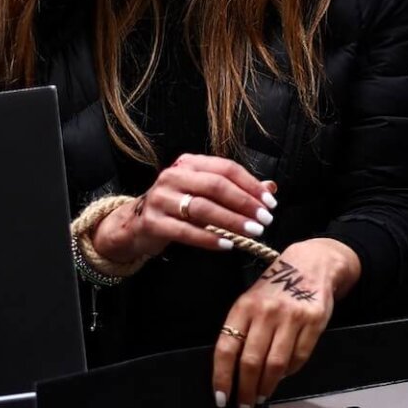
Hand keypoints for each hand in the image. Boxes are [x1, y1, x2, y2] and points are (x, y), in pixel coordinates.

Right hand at [90, 154, 276, 265]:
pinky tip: (228, 245)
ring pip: (202, 208)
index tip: (270, 203)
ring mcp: (161, 198)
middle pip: (216, 186)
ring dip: (232, 221)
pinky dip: (210, 239)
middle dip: (244, 203)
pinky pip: (186, 231)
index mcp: (189, 163)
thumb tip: (271, 188)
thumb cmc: (178, 207)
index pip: (226, 168)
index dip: (251, 185)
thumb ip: (236, 189)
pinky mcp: (153, 222)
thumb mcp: (205, 193)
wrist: (135, 224)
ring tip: (253, 232)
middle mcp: (173, 176)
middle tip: (265, 220)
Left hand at [213, 238, 357, 407]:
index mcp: (244, 306)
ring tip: (261, 397)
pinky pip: (299, 357)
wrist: (312, 263)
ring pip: (275, 364)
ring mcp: (292, 316)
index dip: (222, 377)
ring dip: (266, 387)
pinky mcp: (314, 321)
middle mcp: (266, 311)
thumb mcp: (251, 301)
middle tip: (243, 407)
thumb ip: (242, 330)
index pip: (226, 348)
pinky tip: (282, 377)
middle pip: (251, 361)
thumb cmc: (275, 288)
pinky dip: (289, 373)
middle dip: (245, 390)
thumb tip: (234, 372)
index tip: (221, 399)